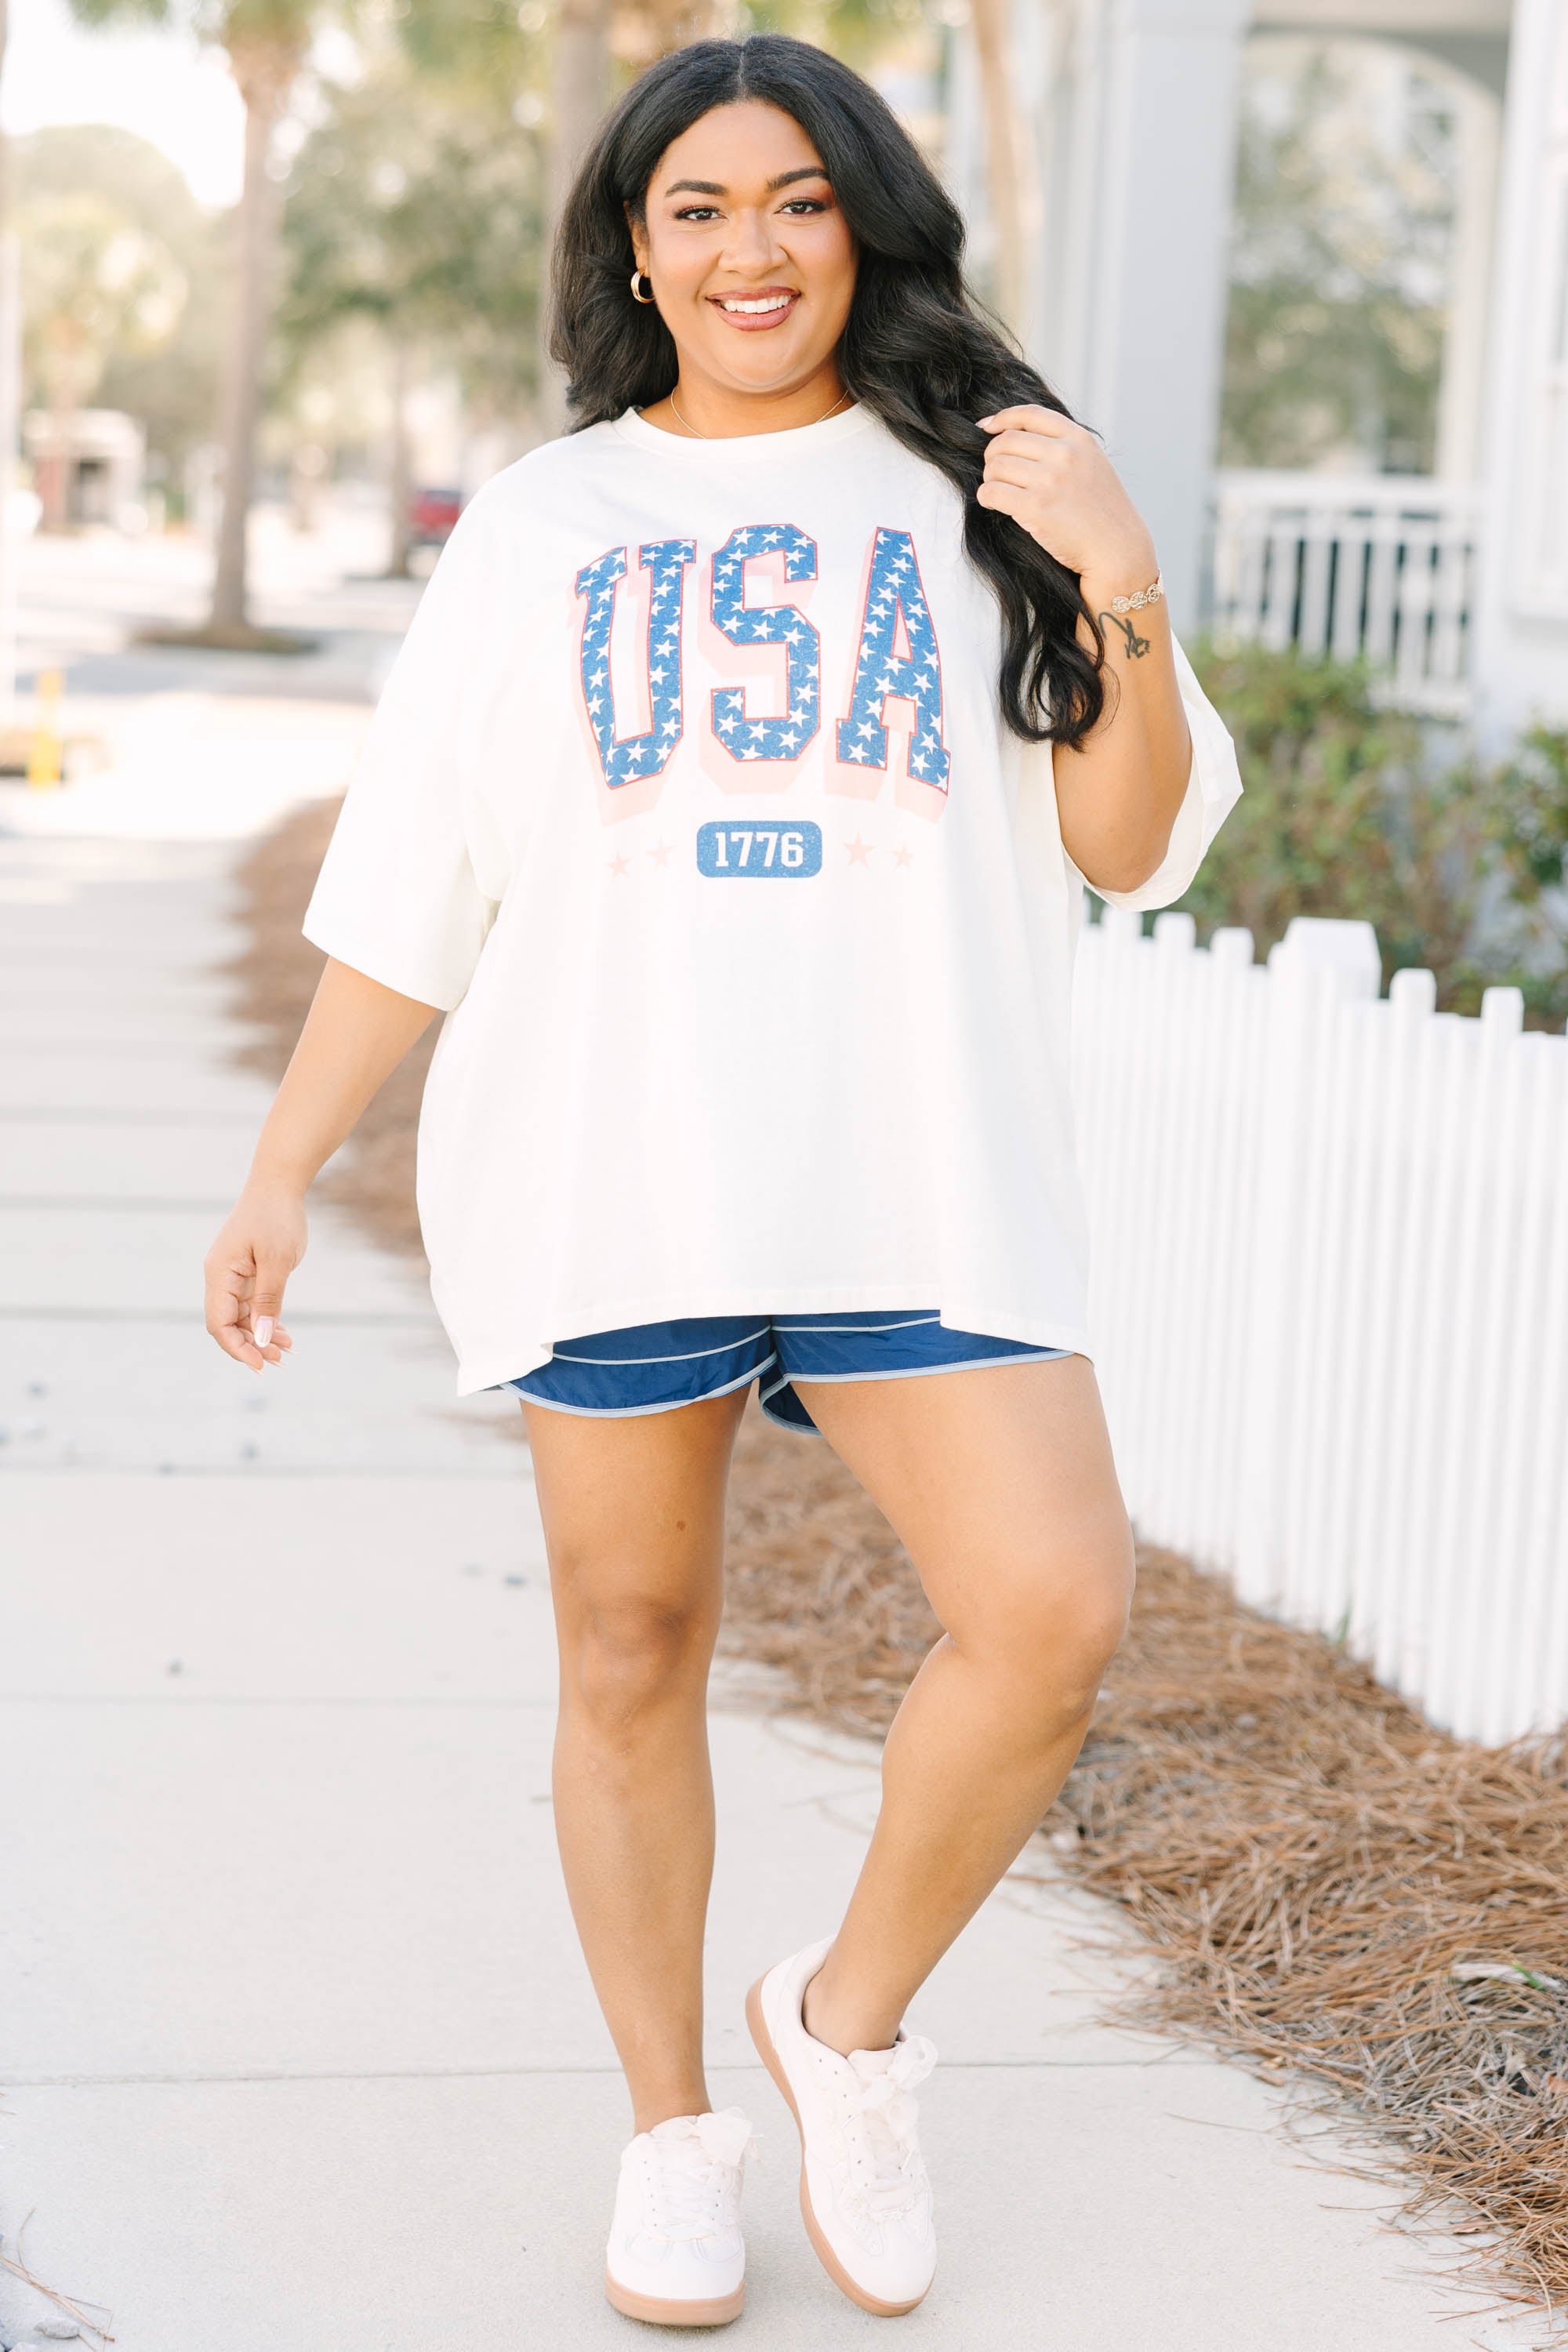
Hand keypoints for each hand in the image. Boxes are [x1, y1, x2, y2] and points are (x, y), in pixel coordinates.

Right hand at [204, 1184, 305, 1370]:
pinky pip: (252, 1304)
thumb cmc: (277, 1218)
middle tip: (280, 1360)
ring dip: (261, 1335)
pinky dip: (266, 1319)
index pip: (219, 1323)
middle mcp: (220, 1277)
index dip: (237, 1347)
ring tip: (286, 1350)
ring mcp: (233, 1275)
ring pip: (242, 1317)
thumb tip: (261, 1338)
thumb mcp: (277, 1261)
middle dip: (251, 1345)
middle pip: (228, 1324)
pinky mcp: (247, 1273)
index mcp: (219, 1274)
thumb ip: (268, 1300)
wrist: (279, 1185)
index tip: (261, 1364)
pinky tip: (284, 1333)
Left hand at [976, 405, 1156, 592]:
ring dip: (990, 478)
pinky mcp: (1036, 508)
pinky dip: (986, 497)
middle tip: (996, 473)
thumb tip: (1016, 436)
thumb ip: (1064, 447)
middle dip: (993, 456)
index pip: (1030, 414)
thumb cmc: (1101, 511)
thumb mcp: (1093, 463)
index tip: (988, 427)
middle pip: (1006, 441)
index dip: (1002, 418)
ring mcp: (1050, 480)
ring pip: (995, 466)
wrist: (1117, 548)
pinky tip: (993, 503)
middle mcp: (1065, 454)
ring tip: (999, 491)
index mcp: (1078, 439)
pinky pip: (992, 492)